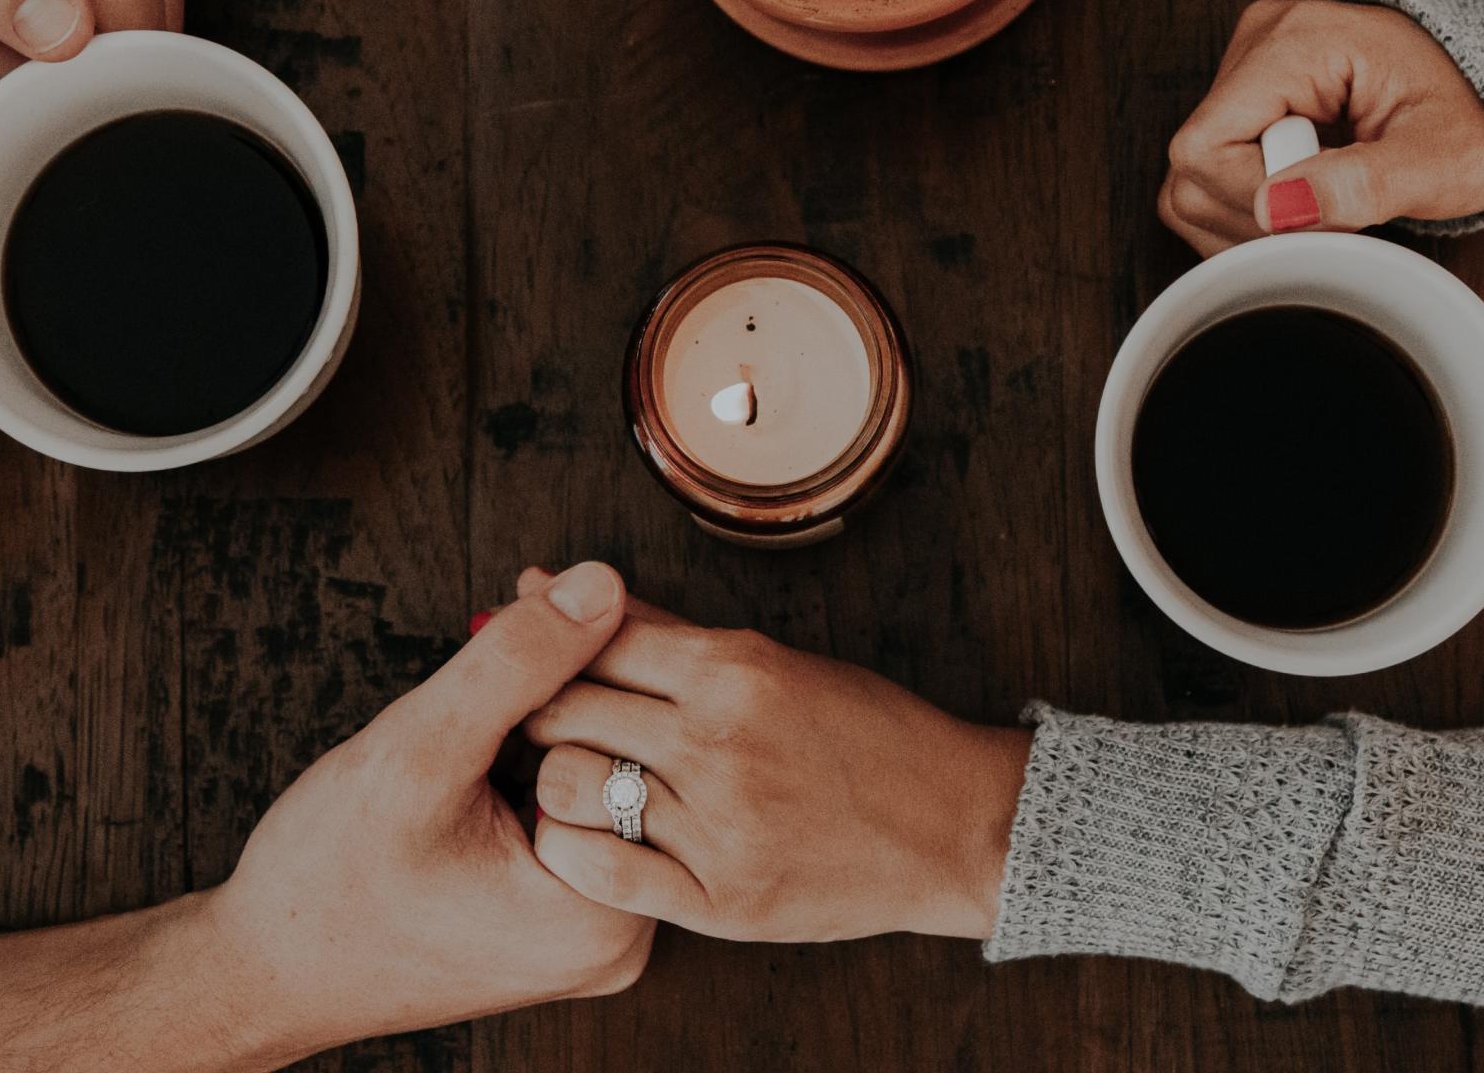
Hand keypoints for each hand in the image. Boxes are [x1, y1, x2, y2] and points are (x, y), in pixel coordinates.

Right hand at [193, 564, 653, 1057]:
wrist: (270, 974)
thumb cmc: (327, 882)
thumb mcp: (418, 752)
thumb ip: (517, 665)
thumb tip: (603, 586)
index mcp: (606, 913)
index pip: (644, 740)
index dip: (594, 647)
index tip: (538, 589)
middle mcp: (621, 936)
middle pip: (633, 759)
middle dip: (580, 669)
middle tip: (522, 598)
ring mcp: (595, 935)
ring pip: (605, 779)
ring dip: (560, 707)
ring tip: (502, 658)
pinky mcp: (564, 925)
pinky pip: (579, 813)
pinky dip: (544, 752)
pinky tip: (500, 717)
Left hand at [519, 603, 1031, 942]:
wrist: (952, 826)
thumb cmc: (865, 734)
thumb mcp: (771, 661)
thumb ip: (660, 630)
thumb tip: (553, 583)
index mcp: (734, 670)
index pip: (593, 640)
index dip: (544, 647)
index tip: (531, 659)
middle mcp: (720, 742)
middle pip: (563, 709)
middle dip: (536, 710)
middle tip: (538, 722)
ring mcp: (720, 825)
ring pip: (566, 787)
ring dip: (554, 780)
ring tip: (573, 781)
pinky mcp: (722, 899)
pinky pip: (599, 872)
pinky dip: (573, 850)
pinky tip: (590, 838)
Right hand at [1158, 0, 1483, 254]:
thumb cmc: (1470, 118)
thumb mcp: (1442, 160)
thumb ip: (1367, 183)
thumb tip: (1277, 208)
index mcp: (1296, 41)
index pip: (1207, 148)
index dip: (1257, 204)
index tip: (1329, 213)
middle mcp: (1256, 43)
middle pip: (1193, 170)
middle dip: (1261, 218)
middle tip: (1337, 211)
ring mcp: (1243, 68)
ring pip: (1192, 183)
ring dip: (1257, 221)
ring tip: (1327, 203)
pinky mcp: (1243, 100)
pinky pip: (1208, 180)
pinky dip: (1255, 210)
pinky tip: (1308, 198)